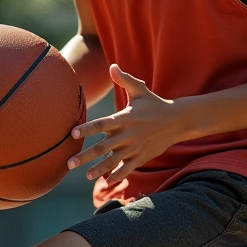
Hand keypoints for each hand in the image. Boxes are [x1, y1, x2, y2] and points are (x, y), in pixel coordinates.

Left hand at [67, 64, 182, 184]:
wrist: (177, 120)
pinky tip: (107, 181)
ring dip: (98, 170)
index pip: (101, 124)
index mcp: (124, 118)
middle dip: (85, 156)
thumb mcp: (140, 90)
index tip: (72, 133)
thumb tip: (112, 66)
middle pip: (102, 148)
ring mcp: (135, 148)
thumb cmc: (154, 103)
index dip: (87, 128)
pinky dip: (118, 175)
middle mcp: (128, 135)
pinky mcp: (142, 157)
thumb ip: (124, 80)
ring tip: (85, 175)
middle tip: (68, 163)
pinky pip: (128, 169)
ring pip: (113, 162)